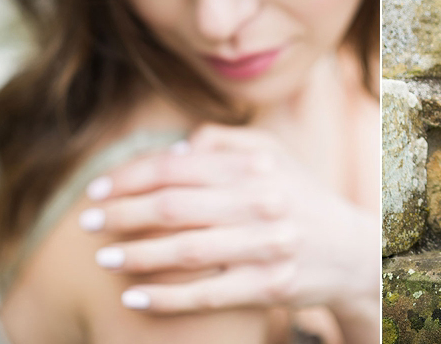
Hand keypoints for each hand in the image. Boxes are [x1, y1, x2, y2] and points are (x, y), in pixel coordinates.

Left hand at [78, 124, 377, 314]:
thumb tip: (178, 150)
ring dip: (136, 255)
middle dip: (122, 214)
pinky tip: (133, 297)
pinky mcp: (269, 286)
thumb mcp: (275, 156)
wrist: (354, 251)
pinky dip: (165, 297)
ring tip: (102, 258)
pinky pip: (206, 294)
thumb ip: (227, 143)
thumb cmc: (302, 198)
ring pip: (185, 251)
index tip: (97, 188)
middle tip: (86, 223)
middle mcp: (260, 202)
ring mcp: (266, 246)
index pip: (178, 167)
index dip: (130, 177)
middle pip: (174, 207)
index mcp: (255, 168)